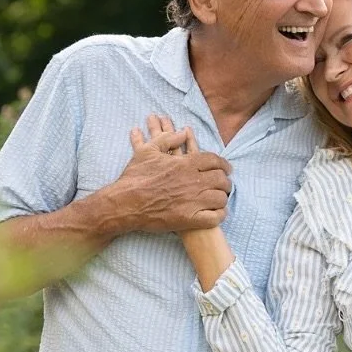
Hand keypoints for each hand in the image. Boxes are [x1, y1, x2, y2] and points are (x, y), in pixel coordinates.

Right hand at [118, 115, 230, 232]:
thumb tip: (183, 132)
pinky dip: (219, 215)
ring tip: (221, 199)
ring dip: (223, 198)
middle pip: (221, 179)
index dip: (224, 164)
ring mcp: (191, 201)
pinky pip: (214, 218)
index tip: (226, 168)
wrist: (124, 203)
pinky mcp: (188, 219)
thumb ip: (168, 138)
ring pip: (220, 198)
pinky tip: (217, 213)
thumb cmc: (135, 177)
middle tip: (225, 185)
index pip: (215, 161)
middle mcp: (192, 181)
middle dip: (226, 182)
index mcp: (185, 164)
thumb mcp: (148, 151)